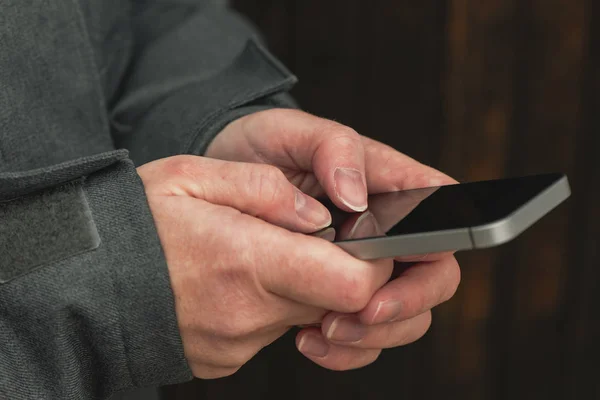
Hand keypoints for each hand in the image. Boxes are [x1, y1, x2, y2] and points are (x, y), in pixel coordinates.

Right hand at [137, 155, 393, 376]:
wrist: (79, 280)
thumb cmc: (131, 222)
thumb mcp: (192, 176)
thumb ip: (266, 189)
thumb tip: (319, 215)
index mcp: (247, 260)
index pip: (354, 284)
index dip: (375, 263)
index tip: (362, 238)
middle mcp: (247, 314)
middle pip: (336, 302)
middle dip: (334, 268)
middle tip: (302, 236)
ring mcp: (236, 344)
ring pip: (303, 315)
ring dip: (295, 284)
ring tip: (254, 254)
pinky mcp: (225, 359)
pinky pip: (270, 330)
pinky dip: (266, 304)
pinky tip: (232, 280)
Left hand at [205, 109, 460, 368]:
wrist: (228, 177)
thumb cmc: (269, 147)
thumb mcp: (295, 131)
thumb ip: (334, 149)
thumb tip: (356, 197)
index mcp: (391, 184)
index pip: (445, 213)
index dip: (441, 246)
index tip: (392, 269)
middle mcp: (389, 231)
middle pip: (436, 277)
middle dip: (405, 305)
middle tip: (361, 312)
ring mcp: (367, 267)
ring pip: (404, 317)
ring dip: (374, 336)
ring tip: (326, 330)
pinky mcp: (337, 294)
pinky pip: (364, 334)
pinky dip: (345, 350)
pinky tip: (309, 340)